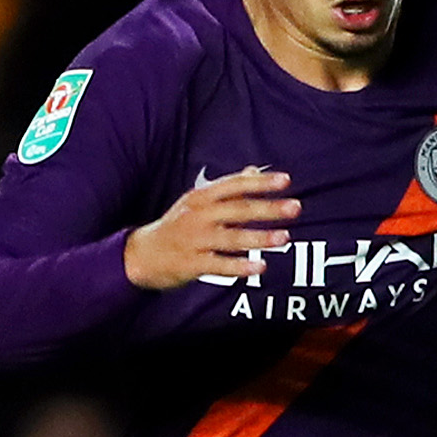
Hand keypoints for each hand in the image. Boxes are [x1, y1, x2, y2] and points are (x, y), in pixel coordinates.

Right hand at [123, 168, 296, 289]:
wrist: (141, 255)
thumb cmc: (177, 226)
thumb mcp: (197, 202)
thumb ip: (229, 189)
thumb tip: (255, 170)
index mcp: (201, 198)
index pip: (234, 186)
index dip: (260, 182)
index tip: (286, 180)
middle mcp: (199, 216)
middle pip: (237, 210)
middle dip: (268, 208)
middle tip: (296, 207)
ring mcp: (195, 240)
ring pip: (231, 238)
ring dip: (259, 238)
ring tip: (284, 237)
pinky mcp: (192, 263)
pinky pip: (219, 265)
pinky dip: (240, 266)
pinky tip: (261, 266)